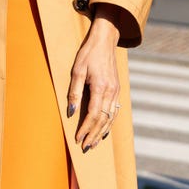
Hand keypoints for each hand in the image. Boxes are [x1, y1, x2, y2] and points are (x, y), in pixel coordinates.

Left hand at [67, 11, 120, 151]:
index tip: (78, 139)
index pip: (93, 114)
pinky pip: (115, 111)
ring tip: (94, 143)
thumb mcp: (76, 70)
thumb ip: (73, 92)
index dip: (86, 129)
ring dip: (102, 132)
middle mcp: (111, 91)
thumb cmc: (88, 54)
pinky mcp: (117, 90)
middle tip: (85, 147)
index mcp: (100, 87)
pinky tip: (104, 131)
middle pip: (103, 120)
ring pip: (111, 118)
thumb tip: (70, 112)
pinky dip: (109, 123)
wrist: (105, 41)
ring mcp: (116, 91)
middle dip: (94, 135)